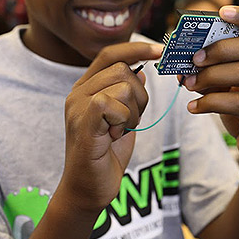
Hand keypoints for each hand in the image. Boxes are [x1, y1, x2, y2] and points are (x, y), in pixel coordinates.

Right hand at [57, 42, 162, 212]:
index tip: (161, 50)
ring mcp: (77, 106)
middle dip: (140, 96)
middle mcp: (77, 92)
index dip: (136, 48)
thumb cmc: (106, 155)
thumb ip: (127, 94)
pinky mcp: (82, 122)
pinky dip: (124, 121)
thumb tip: (141, 70)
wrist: (88, 189)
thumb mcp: (123, 118)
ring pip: (124, 85)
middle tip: (129, 121)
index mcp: (86, 87)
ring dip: (133, 112)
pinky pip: (115, 104)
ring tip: (119, 131)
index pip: (110, 54)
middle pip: (124, 69)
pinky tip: (113, 136)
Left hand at [182, 6, 238, 168]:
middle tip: (195, 58)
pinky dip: (210, 103)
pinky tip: (193, 107)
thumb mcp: (230, 87)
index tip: (222, 11)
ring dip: (212, 75)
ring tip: (189, 83)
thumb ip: (213, 72)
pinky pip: (238, 103)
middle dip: (221, 48)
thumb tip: (182, 63)